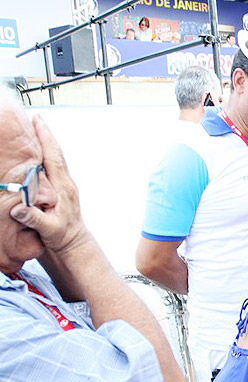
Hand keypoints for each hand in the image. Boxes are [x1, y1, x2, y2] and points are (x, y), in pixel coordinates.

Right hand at [9, 115, 89, 254]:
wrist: (74, 243)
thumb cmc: (62, 237)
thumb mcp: (48, 229)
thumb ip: (34, 219)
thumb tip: (19, 208)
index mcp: (63, 188)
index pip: (53, 158)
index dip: (46, 139)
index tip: (38, 122)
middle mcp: (66, 183)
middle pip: (56, 153)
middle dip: (46, 135)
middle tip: (35, 118)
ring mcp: (66, 185)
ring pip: (56, 158)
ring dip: (47, 142)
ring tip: (36, 128)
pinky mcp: (63, 189)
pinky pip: (54, 166)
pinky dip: (47, 154)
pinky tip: (38, 151)